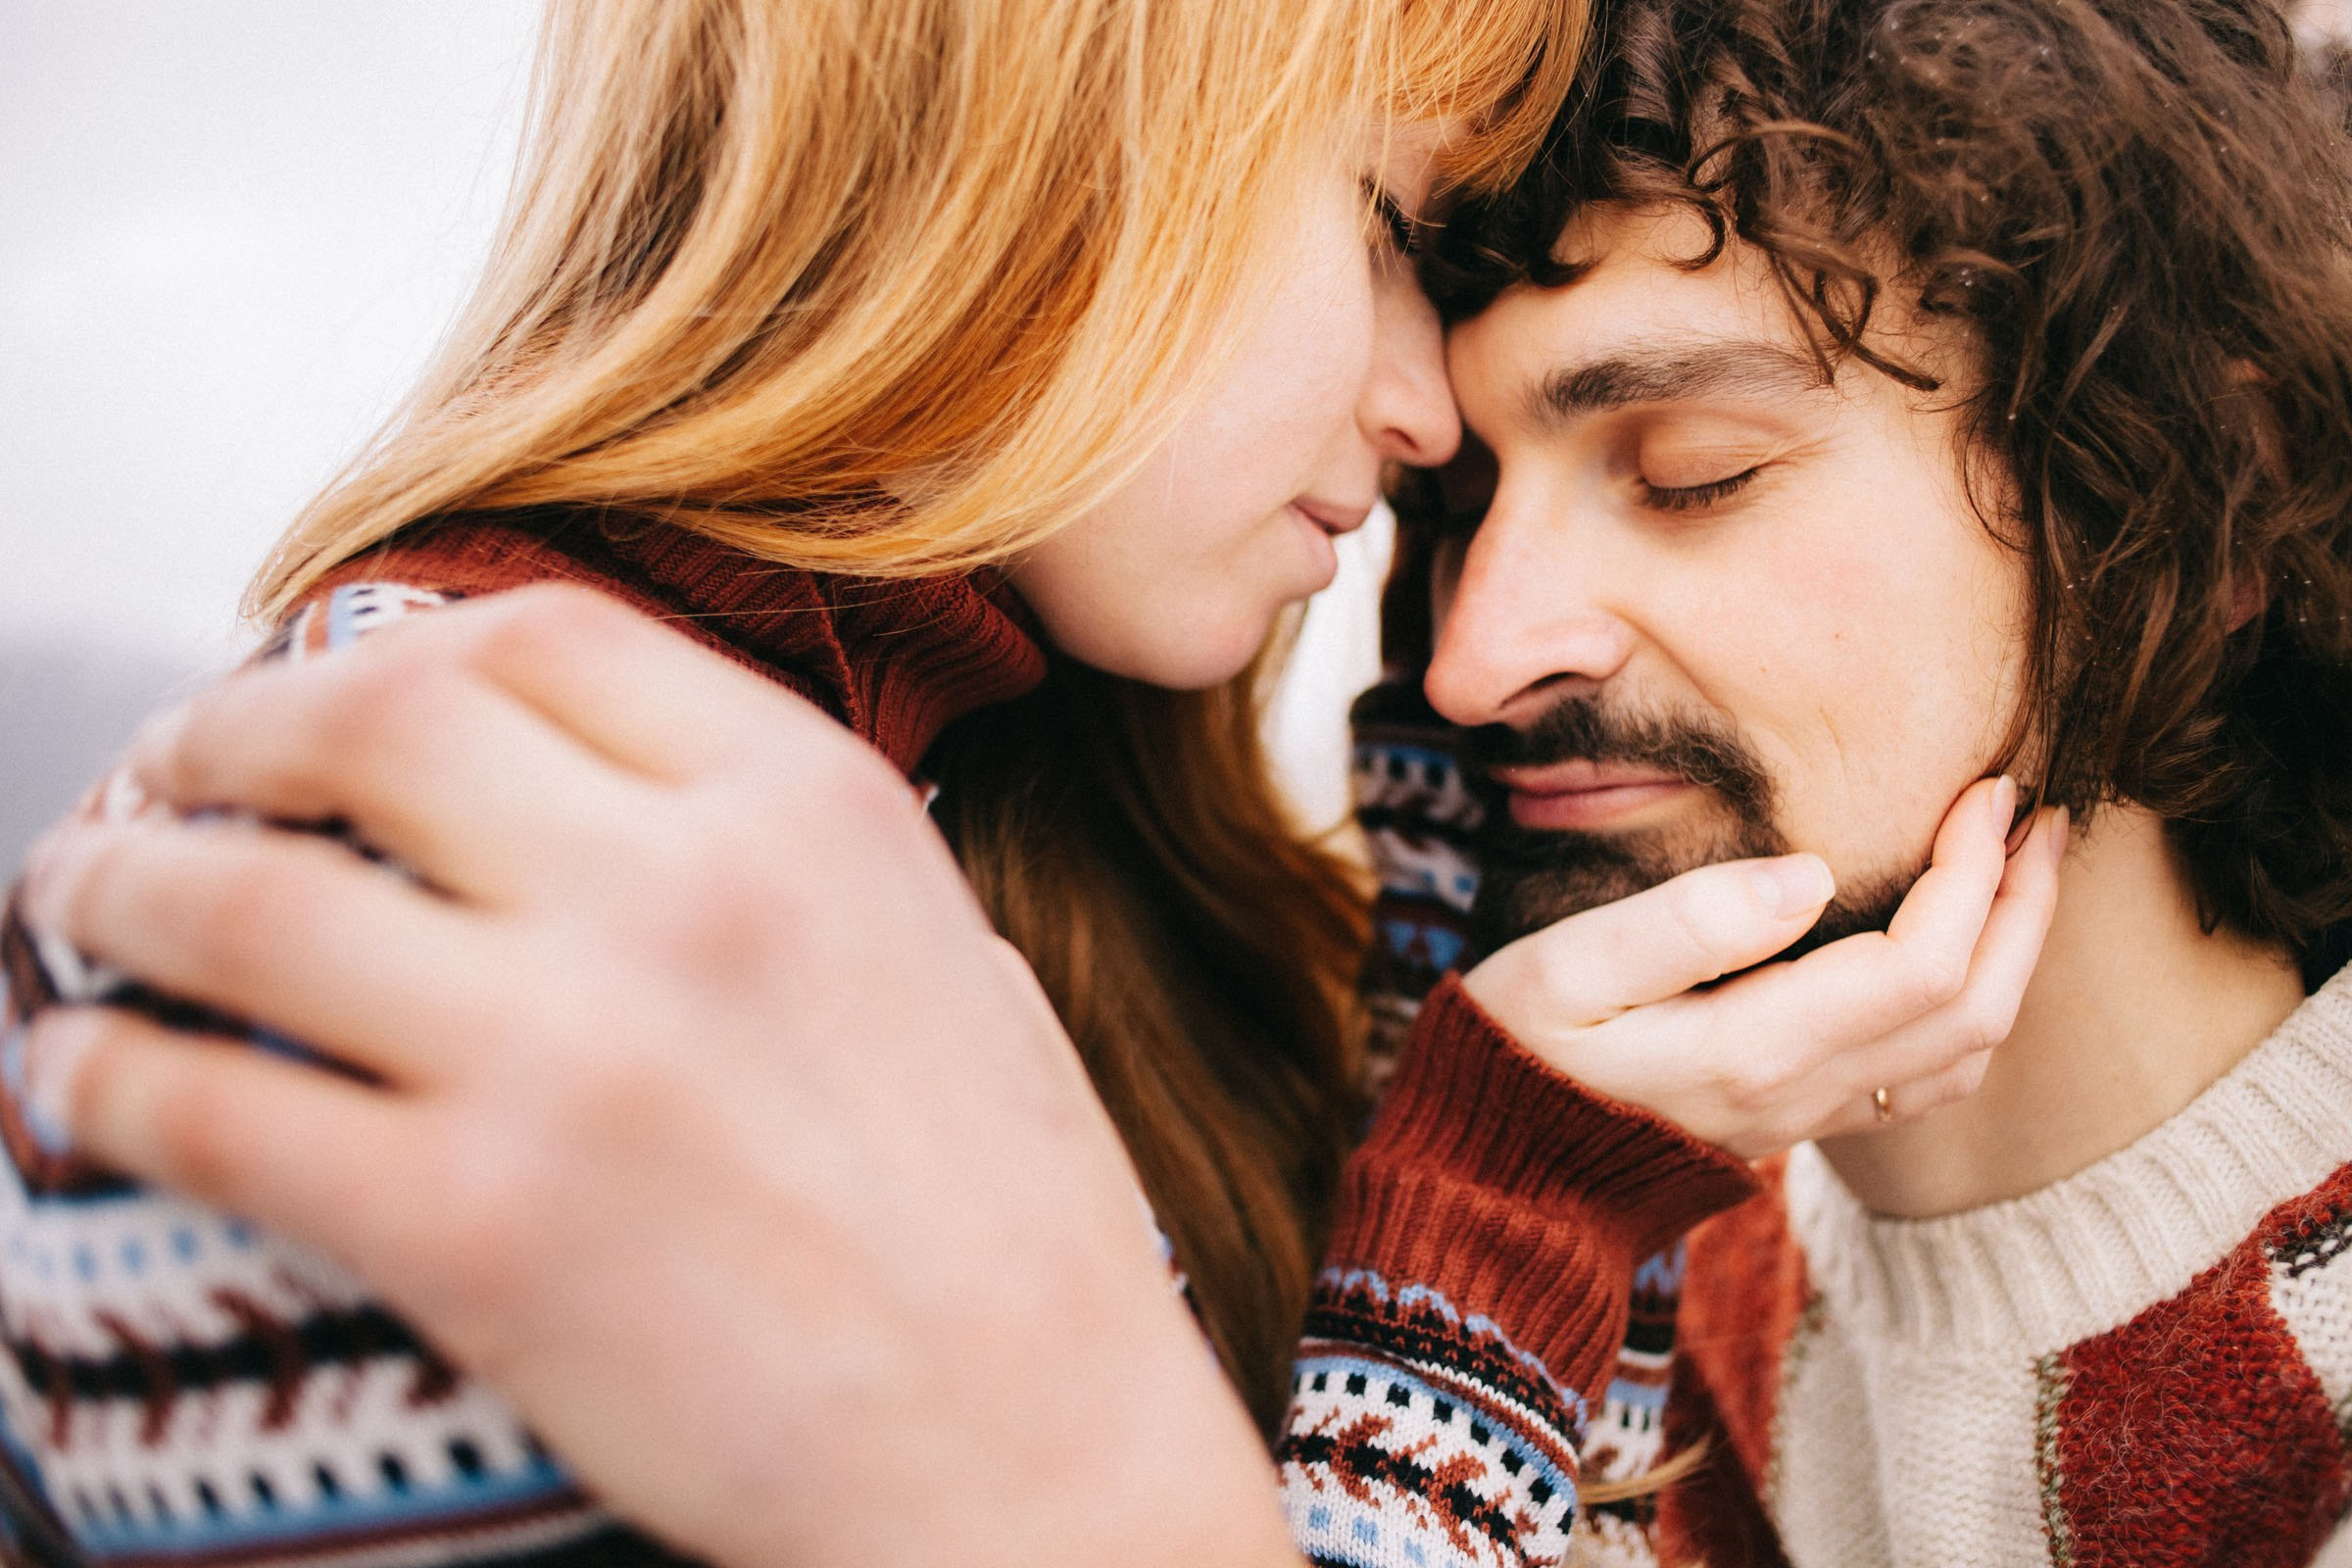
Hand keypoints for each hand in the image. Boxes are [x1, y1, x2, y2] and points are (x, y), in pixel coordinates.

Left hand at [15, 586, 1296, 1567]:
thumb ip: (777, 854)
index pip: (542, 635)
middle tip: (175, 769)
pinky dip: (108, 1075)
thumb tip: (599, 809)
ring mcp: (571, 1054)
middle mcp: (683, 891)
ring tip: (82, 890)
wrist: (1030, 1451)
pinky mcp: (476, 1230)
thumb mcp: (943, 953)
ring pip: (247, 900)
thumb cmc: (1005, 1222)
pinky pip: (216, 1109)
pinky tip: (82, 1072)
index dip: (397, 645)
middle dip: (228, 733)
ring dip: (119, 881)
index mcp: (810, 807)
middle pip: (371, 719)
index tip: (334, 689)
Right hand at [1460, 775, 2064, 1159]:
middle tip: (2041, 813)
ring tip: (2021, 868)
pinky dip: (1974, 1006)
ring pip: (1964, 1053)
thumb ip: (1682, 922)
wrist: (1492, 1169)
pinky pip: (1926, 1081)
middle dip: (2022, 905)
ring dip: (2013, 957)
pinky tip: (1964, 951)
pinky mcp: (1796, 1123)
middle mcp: (1800, 1096)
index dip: (1972, 873)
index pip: (1921, 963)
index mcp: (1753, 1049)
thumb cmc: (1515, 1046)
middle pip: (1974, 1011)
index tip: (1984, 790)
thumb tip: (1809, 873)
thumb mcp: (1564, 968)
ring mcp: (1804, 1119)